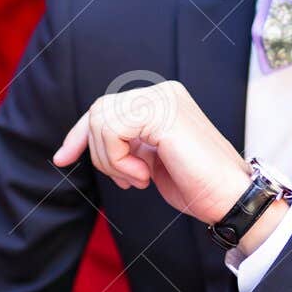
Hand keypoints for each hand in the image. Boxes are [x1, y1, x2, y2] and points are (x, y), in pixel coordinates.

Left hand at [53, 79, 251, 225]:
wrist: (230, 198)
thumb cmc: (198, 185)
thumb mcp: (152, 159)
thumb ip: (130, 141)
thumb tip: (90, 139)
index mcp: (162, 100)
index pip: (105, 107)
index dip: (79, 134)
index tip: (61, 159)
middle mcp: (163, 92)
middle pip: (98, 112)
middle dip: (97, 153)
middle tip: (128, 180)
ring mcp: (164, 99)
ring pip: (101, 121)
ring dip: (111, 161)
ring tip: (139, 178)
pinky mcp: (163, 112)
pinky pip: (112, 130)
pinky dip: (119, 160)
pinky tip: (144, 175)